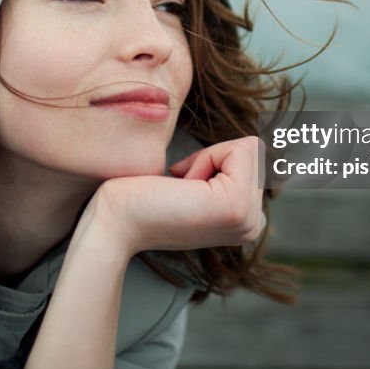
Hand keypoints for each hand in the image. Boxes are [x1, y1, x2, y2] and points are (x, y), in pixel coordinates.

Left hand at [87, 136, 265, 256]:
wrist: (115, 223)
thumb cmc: (140, 199)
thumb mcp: (193, 186)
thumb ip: (220, 173)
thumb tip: (243, 144)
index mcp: (246, 221)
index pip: (252, 159)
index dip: (212, 158)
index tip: (182, 185)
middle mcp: (253, 224)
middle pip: (254, 152)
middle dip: (212, 157)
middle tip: (180, 188)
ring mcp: (247, 219)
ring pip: (249, 149)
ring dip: (207, 158)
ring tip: (182, 189)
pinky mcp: (235, 206)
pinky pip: (239, 150)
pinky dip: (205, 158)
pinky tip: (183, 188)